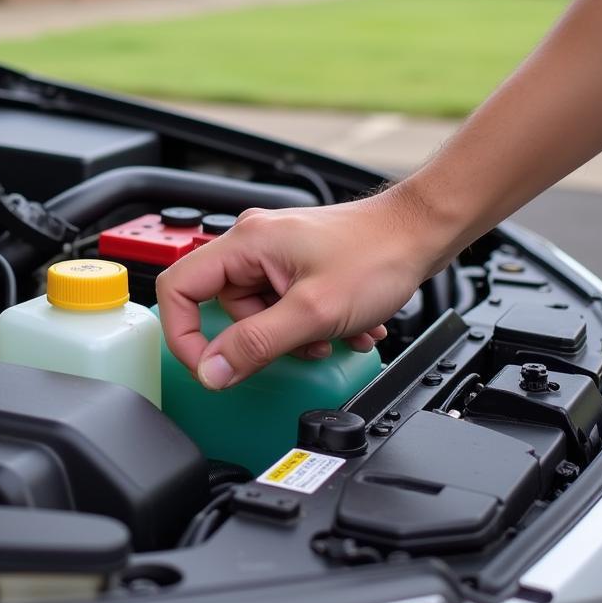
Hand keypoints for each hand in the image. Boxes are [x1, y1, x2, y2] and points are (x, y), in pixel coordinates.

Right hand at [155, 191, 439, 389]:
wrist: (421, 231)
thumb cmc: (378, 253)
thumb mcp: (313, 312)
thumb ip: (256, 344)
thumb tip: (212, 371)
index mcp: (245, 242)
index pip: (179, 288)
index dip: (184, 334)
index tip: (208, 367)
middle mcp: (253, 241)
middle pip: (223, 305)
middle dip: (260, 338)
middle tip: (297, 345)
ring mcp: (274, 250)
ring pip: (257, 309)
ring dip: (291, 334)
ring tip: (331, 333)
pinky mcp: (295, 260)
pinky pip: (281, 302)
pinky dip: (307, 322)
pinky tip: (341, 325)